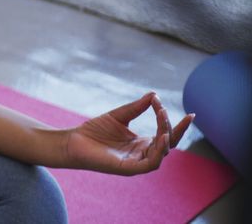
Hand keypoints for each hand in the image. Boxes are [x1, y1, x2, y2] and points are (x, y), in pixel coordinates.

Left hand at [63, 92, 193, 175]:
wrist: (72, 141)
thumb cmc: (94, 131)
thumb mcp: (119, 116)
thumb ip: (136, 107)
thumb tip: (154, 95)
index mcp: (142, 144)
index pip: (167, 135)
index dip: (179, 126)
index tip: (190, 114)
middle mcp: (142, 154)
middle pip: (168, 143)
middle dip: (172, 128)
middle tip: (163, 110)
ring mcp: (136, 163)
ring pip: (161, 153)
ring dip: (165, 136)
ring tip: (162, 119)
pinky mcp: (128, 169)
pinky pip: (150, 164)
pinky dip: (158, 152)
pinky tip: (161, 137)